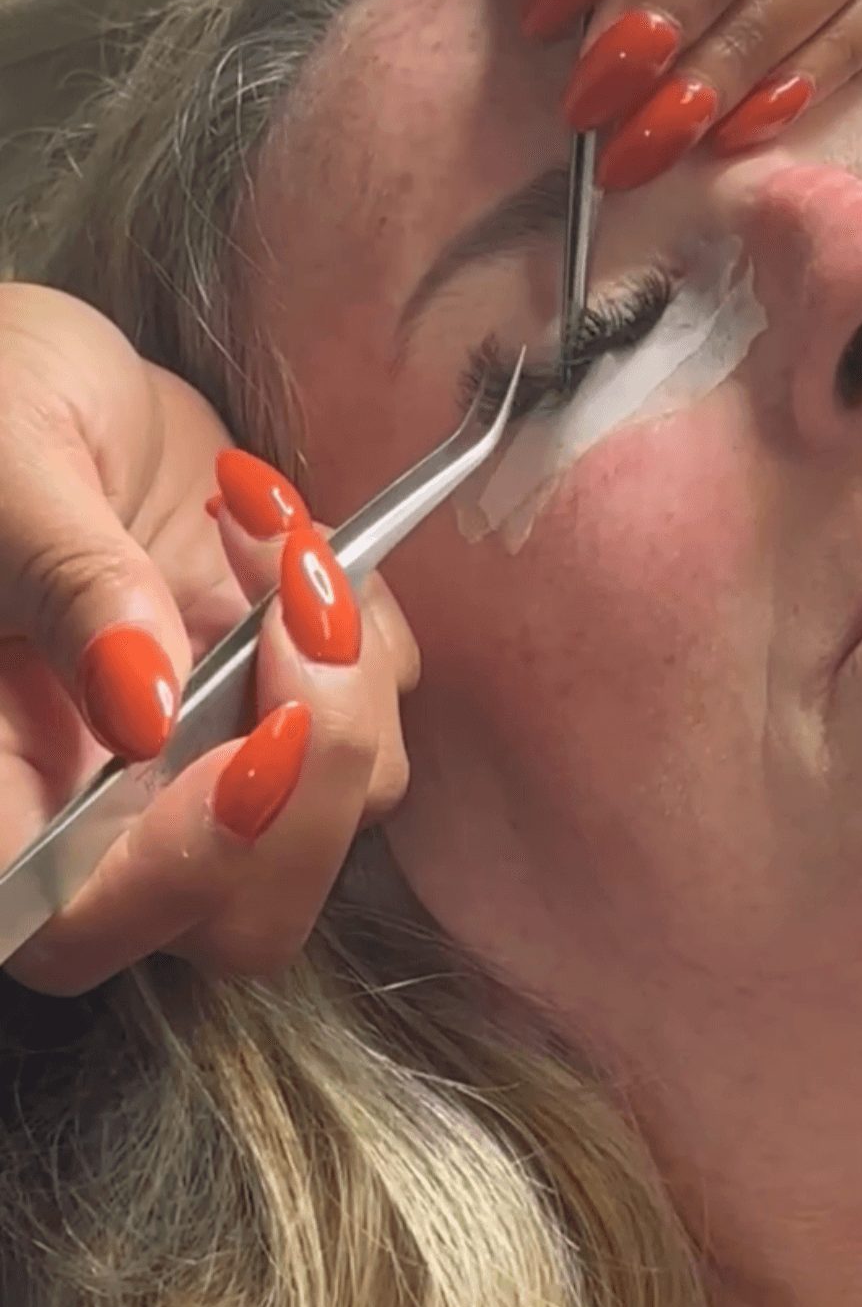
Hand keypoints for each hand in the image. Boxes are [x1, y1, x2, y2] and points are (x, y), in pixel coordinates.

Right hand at [0, 285, 415, 994]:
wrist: (54, 378)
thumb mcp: (11, 466)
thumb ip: (68, 584)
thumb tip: (143, 713)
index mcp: (1, 778)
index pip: (76, 929)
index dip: (177, 875)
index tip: (250, 745)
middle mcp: (103, 805)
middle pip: (243, 915)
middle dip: (315, 781)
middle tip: (302, 613)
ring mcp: (203, 762)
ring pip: (336, 814)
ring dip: (346, 671)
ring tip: (268, 532)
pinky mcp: (279, 706)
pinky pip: (378, 716)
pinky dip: (367, 628)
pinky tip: (287, 536)